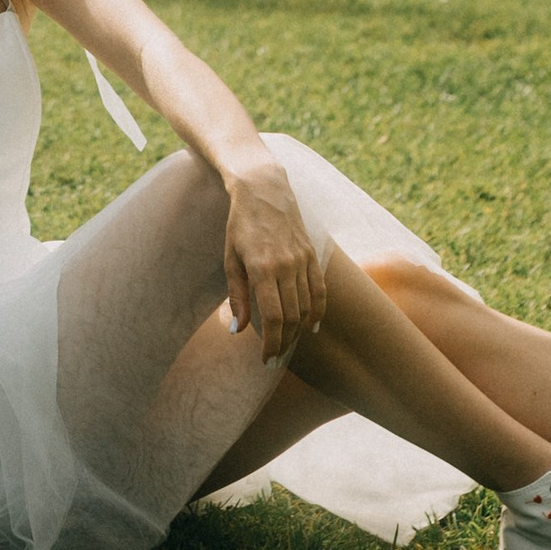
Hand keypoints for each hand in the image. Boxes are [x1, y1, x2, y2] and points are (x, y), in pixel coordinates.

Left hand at [220, 156, 325, 358]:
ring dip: (297, 331)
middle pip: (291, 317)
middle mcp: (286, 265)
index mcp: (262, 268)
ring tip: (287, 344)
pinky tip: (312, 327)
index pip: (272, 317)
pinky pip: (320, 289)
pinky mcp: (312, 254)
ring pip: (305, 306)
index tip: (266, 359)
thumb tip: (238, 331)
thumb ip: (236, 296)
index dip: (271, 343)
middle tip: (275, 357)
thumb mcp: (230, 259)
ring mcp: (302, 260)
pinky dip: (318, 311)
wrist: (264, 190)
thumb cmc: (240, 226)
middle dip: (284, 342)